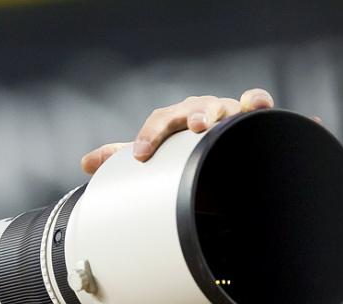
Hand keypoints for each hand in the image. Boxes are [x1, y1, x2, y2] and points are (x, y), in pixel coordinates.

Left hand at [80, 88, 274, 174]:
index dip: (149, 135)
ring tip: (204, 126)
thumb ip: (122, 159)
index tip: (141, 155)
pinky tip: (254, 105)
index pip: (159, 121)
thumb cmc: (184, 154)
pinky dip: (256, 101)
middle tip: (187, 128)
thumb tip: (85, 163)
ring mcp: (225, 114)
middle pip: (190, 109)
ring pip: (220, 106)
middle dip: (185, 117)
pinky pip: (256, 103)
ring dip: (213, 113)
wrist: (220, 163)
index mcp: (175, 119)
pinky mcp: (249, 120)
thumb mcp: (155, 157)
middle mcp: (199, 112)